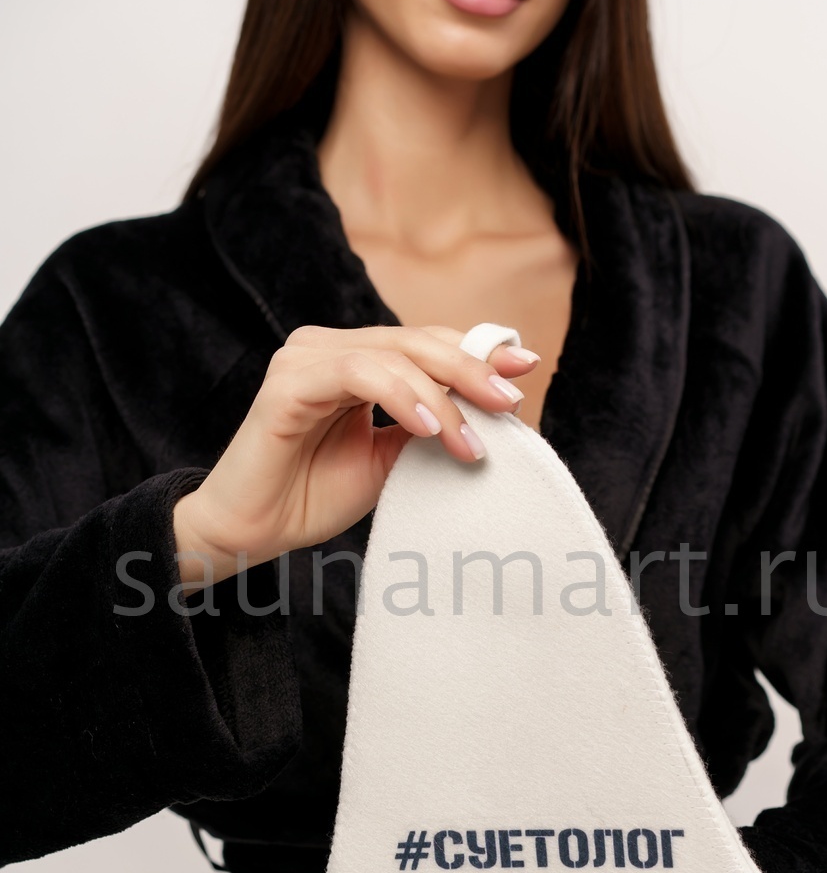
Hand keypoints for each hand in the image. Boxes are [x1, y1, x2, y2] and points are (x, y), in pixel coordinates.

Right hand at [173, 324, 538, 585]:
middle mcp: (329, 348)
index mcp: (355, 359)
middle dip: (472, 370)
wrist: (255, 532)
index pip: (425, 342)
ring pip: (394, 355)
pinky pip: (359, 374)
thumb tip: (490, 410)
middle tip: (511, 403)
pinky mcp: (288, 383)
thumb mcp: (390, 459)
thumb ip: (428, 426)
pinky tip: (429, 429)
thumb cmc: (315, 495)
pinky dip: (402, 397)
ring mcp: (306, 359)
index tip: (525, 368)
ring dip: (443, 398)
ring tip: (471, 443)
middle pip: (417, 340)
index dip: (476, 351)